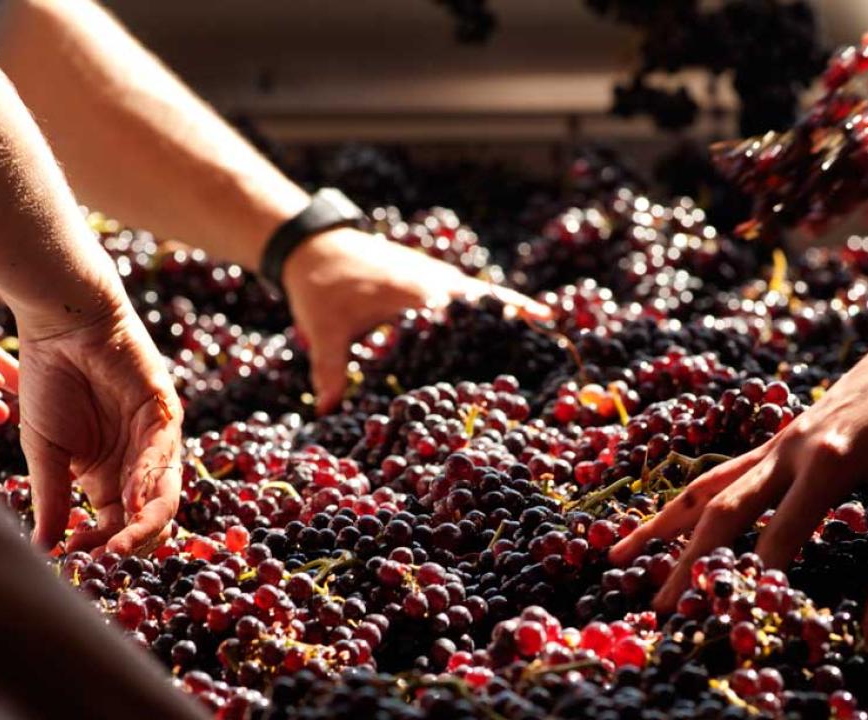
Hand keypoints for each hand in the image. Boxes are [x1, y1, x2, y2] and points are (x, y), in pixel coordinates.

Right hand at [16, 300, 181, 554]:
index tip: (75, 561)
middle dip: (132, 543)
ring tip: (121, 545)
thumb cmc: (51, 382)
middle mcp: (137, 464)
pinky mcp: (166, 413)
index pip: (116, 525)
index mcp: (107, 477)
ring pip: (164, 493)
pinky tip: (131, 500)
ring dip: (145, 522)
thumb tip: (44, 549)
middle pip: (149, 516)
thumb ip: (50, 497)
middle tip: (108, 560)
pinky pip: (163, 455)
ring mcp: (156, 440)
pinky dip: (148, 480)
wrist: (62, 327)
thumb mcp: (44, 450)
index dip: (100, 546)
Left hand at [281, 227, 549, 412]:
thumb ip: (331, 370)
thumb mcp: (325, 330)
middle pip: (488, 300)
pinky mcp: (429, 275)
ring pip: (482, 292)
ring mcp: (434, 275)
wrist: (312, 242)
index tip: (529, 341)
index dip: (499, 325)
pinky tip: (502, 321)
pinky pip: (468, 291)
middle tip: (554, 337)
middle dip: (519, 316)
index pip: (467, 312)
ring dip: (509, 307)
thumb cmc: (320, 285)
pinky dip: (489, 303)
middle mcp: (434, 280)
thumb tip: (327, 412)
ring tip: (545, 329)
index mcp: (417, 292)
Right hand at [610, 312, 867, 609]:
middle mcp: (789, 450)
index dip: (759, 579)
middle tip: (659, 609)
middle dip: (689, 563)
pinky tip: (658, 525)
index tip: (738, 621)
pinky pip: (718, 475)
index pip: (780, 533)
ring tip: (616, 557)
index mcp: (829, 460)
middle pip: (723, 512)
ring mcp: (775, 444)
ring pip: (705, 489)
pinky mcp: (774, 442)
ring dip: (661, 526)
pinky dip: (684, 503)